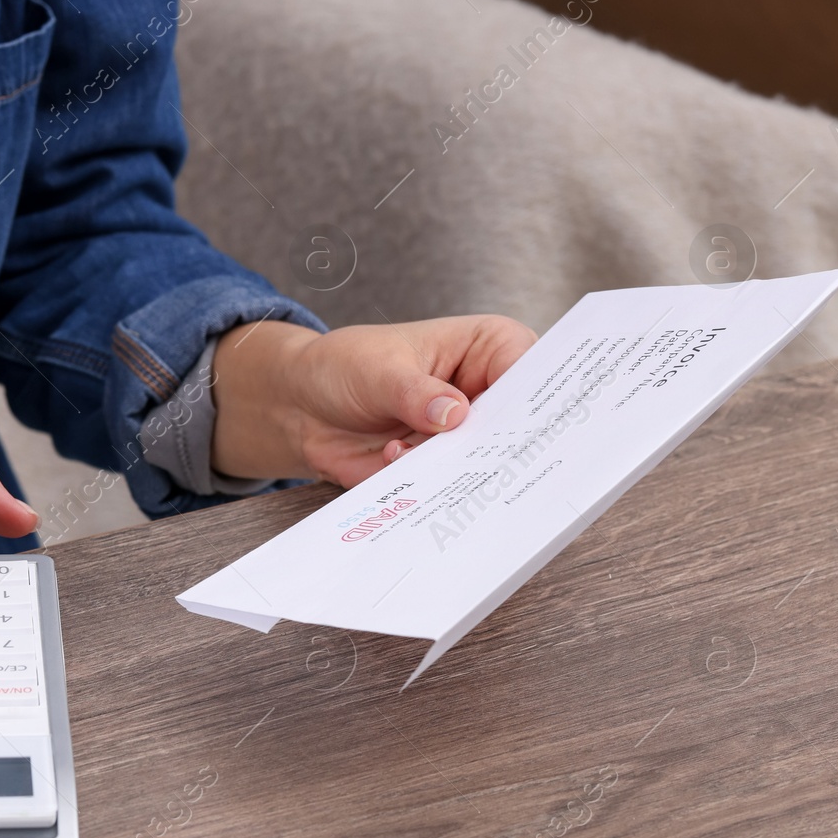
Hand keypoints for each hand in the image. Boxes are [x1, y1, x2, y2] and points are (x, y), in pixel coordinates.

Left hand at [210, 315, 536, 487]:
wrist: (302, 408)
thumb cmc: (345, 366)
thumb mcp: (378, 370)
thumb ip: (415, 393)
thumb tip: (454, 414)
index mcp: (487, 347)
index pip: (529, 370)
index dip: (535, 398)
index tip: (528, 423)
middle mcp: (486, 393)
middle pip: (520, 424)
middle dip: (506, 445)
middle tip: (488, 457)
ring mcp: (467, 435)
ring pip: (488, 462)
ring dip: (462, 471)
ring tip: (427, 460)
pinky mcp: (444, 468)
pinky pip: (453, 487)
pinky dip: (433, 489)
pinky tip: (399, 467)